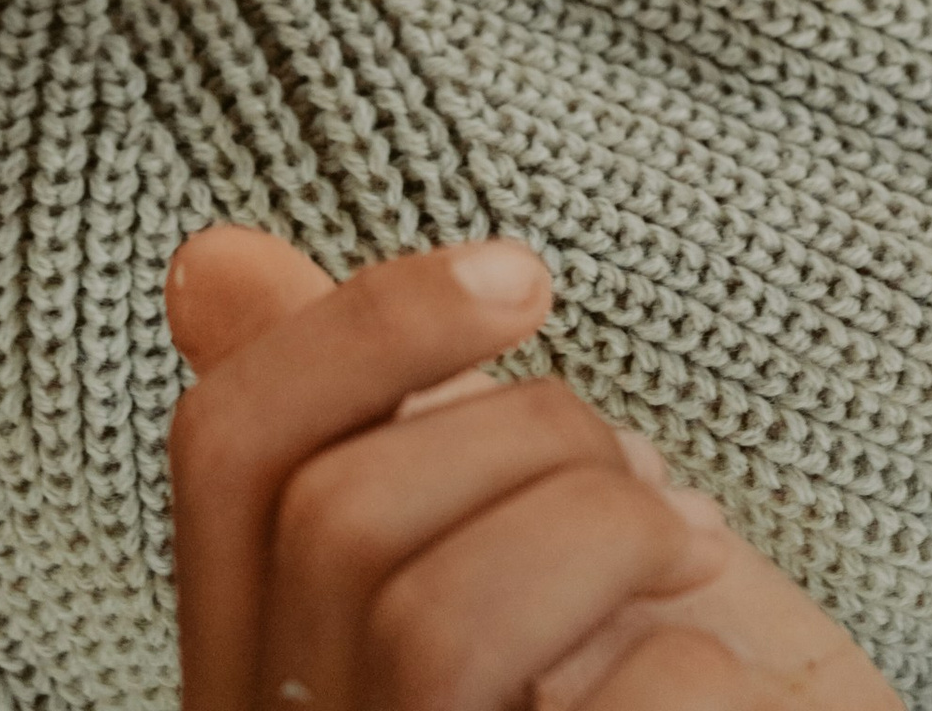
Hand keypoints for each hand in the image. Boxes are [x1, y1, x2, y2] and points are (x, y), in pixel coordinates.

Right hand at [166, 226, 903, 710]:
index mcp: (262, 674)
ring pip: (431, 620)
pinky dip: (697, 659)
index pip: (224, 455)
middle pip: (335, 518)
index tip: (522, 274)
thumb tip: (209, 264)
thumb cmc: (634, 683)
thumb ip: (364, 425)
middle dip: (532, 438)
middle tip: (645, 475)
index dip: (364, 326)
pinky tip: (722, 684)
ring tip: (686, 548)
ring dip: (606, 530)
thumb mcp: (490, 541)